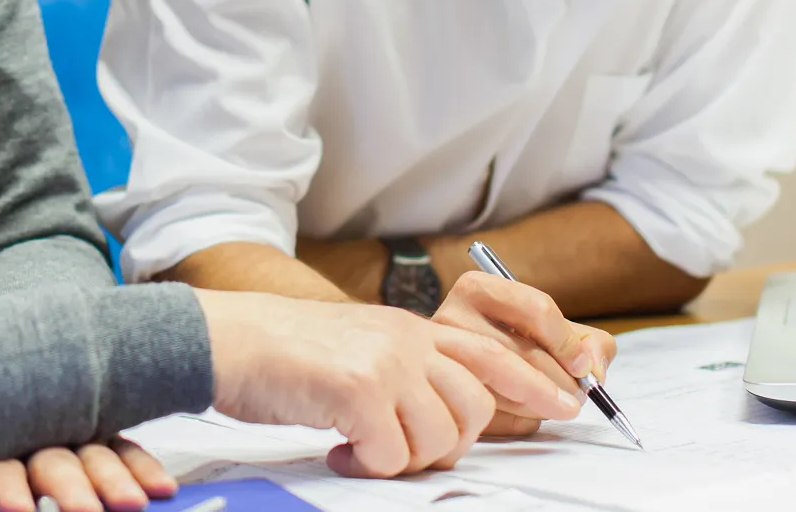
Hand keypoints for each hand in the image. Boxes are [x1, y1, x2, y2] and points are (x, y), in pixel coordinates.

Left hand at [0, 438, 174, 511]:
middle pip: (54, 460)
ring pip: (95, 452)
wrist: (3, 361)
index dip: (5, 487)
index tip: (18, 510)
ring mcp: (70, 430)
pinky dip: (142, 466)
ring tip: (133, 504)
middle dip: (70, 487)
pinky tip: (161, 489)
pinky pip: (125, 446)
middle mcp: (33, 432)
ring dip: (114, 478)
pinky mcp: (99, 430)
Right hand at [194, 288, 574, 478]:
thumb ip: (406, 369)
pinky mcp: (358, 390)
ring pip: (439, 437)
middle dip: (446, 443)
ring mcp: (385, 362)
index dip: (535, 383)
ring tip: (363, 450)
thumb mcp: (360, 346)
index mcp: (411, 328)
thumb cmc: (285, 356)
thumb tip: (448, 415)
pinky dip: (367, 466)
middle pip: (474, 408)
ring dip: (403, 459)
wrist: (228, 340)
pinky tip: (341, 451)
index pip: (491, 354)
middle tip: (399, 449)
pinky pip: (391, 455)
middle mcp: (407, 339)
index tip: (567, 404)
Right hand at [429, 271, 618, 436]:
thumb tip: (592, 369)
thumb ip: (587, 341)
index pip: (537, 309)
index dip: (568, 343)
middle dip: (564, 381)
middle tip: (578, 395)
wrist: (457, 362)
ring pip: (511, 390)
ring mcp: (444, 361)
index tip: (582, 366)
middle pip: (526, 354)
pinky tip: (527, 412)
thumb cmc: (515, 341)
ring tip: (557, 404)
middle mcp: (451, 319)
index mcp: (478, 288)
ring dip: (547, 405)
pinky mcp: (445, 399)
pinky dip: (524, 421)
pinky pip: (498, 418)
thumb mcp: (551, 327)